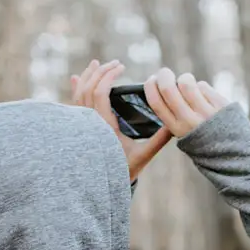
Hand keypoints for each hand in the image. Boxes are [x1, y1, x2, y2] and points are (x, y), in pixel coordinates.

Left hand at [71, 59, 172, 181]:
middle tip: (116, 64)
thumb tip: (175, 126)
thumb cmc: (124, 170)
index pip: (100, 93)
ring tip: (97, 64)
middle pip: (88, 88)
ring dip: (87, 76)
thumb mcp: (143, 156)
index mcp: (103, 127)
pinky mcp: (79, 127)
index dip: (109, 77)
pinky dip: (75, 88)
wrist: (101, 185)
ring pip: (78, 94)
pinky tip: (76, 77)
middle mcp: (88, 124)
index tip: (122, 67)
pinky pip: (74, 103)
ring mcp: (81, 124)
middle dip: (101, 72)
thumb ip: (159, 140)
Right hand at [143, 68, 229, 137]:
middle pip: (168, 89)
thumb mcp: (183, 134)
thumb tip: (162, 87)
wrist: (232, 152)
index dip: (150, 87)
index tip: (151, 80)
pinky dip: (201, 87)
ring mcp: (206, 111)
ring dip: (184, 79)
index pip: (156, 103)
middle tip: (165, 73)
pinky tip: (204, 96)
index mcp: (177, 129)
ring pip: (187, 82)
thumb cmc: (203, 139)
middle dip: (164, 76)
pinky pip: (204, 86)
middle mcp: (190, 120)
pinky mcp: (220, 104)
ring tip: (188, 84)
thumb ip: (173, 115)